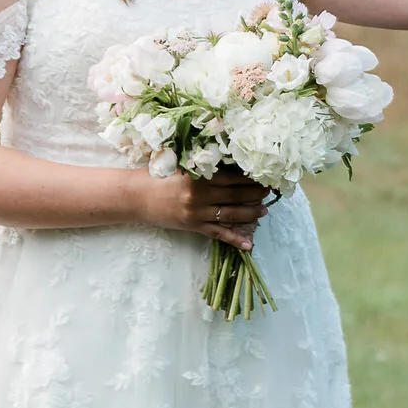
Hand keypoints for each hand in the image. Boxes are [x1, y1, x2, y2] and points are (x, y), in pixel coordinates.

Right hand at [137, 169, 271, 249]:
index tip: (264, 176)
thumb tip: (231, 162)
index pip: (233, 177)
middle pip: (236, 195)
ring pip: (231, 214)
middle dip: (256, 194)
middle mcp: (200, 196)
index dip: (251, 178)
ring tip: (264, 210)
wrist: (137, 197)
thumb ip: (204, 165)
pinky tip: (249, 245)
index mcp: (199, 177)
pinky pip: (218, 234)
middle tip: (270, 192)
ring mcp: (198, 213)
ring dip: (250, 213)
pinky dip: (234, 240)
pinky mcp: (194, 226)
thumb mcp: (182, 167)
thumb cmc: (160, 177)